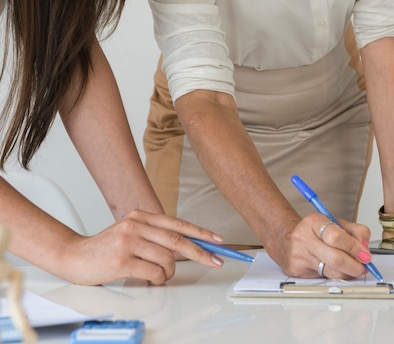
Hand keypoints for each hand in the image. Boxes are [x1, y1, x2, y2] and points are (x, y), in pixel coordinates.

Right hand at [59, 209, 225, 284]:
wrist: (74, 257)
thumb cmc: (107, 249)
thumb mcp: (133, 234)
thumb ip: (157, 236)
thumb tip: (191, 246)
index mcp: (141, 216)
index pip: (178, 224)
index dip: (201, 233)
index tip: (218, 240)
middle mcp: (135, 225)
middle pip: (177, 240)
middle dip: (201, 253)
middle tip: (214, 261)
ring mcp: (128, 242)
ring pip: (167, 259)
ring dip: (169, 272)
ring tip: (160, 275)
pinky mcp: (121, 260)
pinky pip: (154, 272)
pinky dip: (157, 279)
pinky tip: (150, 279)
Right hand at [264, 213, 372, 279]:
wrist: (286, 240)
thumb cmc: (314, 232)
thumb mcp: (335, 223)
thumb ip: (355, 231)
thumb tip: (364, 249)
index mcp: (314, 221)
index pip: (337, 236)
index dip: (354, 248)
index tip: (365, 255)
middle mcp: (303, 238)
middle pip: (335, 258)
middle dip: (355, 266)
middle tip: (363, 267)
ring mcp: (299, 255)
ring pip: (331, 271)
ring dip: (348, 273)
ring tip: (354, 269)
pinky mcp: (297, 270)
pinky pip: (324, 277)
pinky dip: (336, 275)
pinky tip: (337, 270)